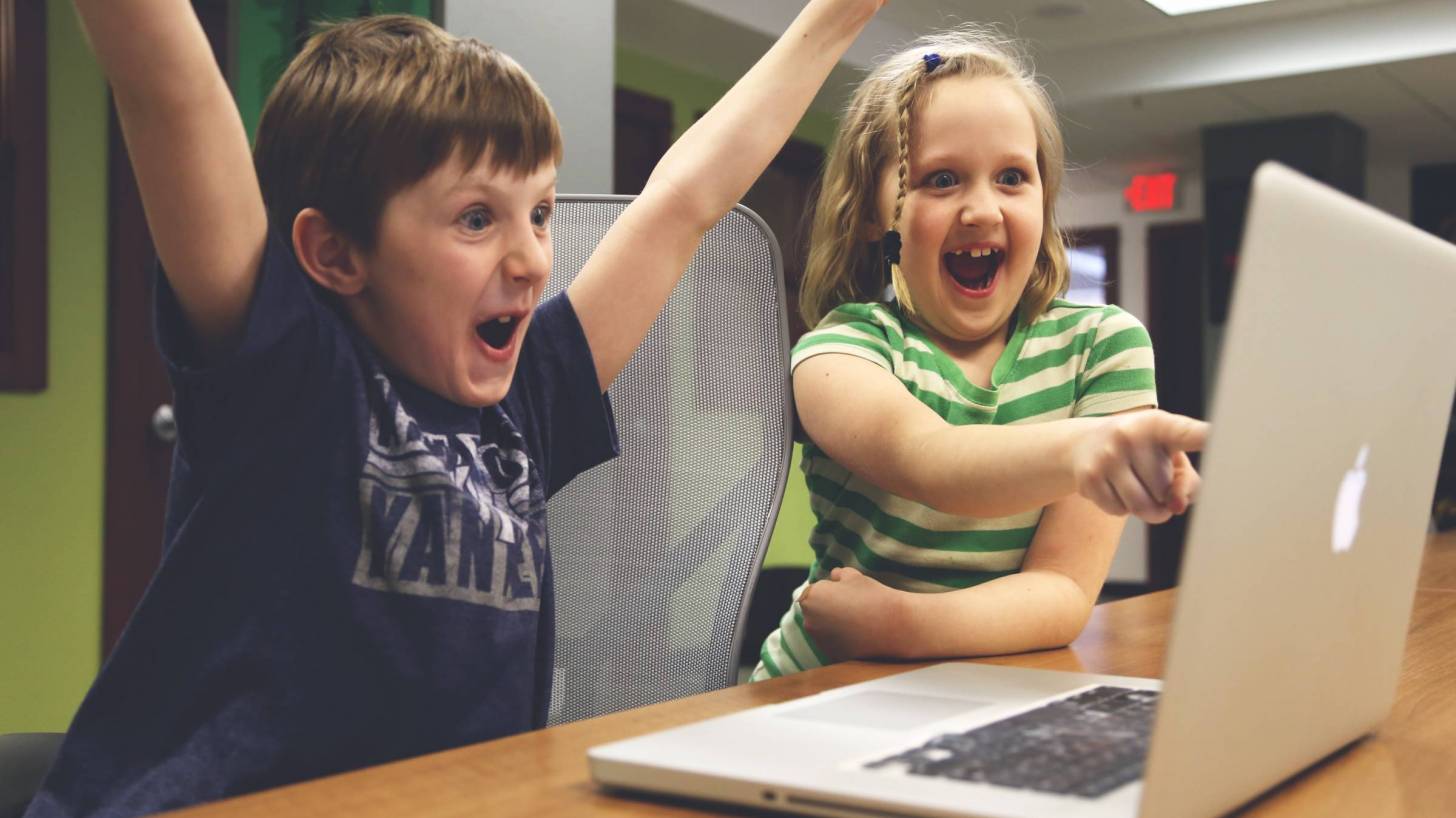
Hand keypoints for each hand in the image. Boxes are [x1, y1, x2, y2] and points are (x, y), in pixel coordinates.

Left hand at [799, 567, 906, 662]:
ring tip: (856, 620)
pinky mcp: (831, 655)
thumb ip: (838, 574)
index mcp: (811, 597)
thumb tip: (834, 576)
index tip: (847, 593)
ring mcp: (818, 641)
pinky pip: (832, 643)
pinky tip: (858, 634)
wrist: (894, 627)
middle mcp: (809, 621)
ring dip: (832, 624)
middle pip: (815, 610)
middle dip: (827, 608)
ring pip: (822, 628)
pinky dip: (840, 639)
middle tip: (852, 606)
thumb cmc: (873, 596)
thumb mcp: (854, 576)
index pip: (814, 591)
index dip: (831, 590)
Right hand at [1071, 410, 1207, 523]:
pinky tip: (1115, 488)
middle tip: (1152, 478)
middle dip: (1163, 495)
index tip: (1229, 435)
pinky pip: (1119, 511)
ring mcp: (1107, 456)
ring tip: (1140, 489)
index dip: (1210, 438)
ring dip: (1147, 509)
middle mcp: (1131, 435)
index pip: (1189, 433)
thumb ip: (1187, 481)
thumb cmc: (1140, 450)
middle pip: (1165, 490)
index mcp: (1159, 424)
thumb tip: (1176, 506)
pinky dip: (1122, 508)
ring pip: (1143, 507)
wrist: (1082, 443)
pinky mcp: (1088, 478)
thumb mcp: (1168, 453)